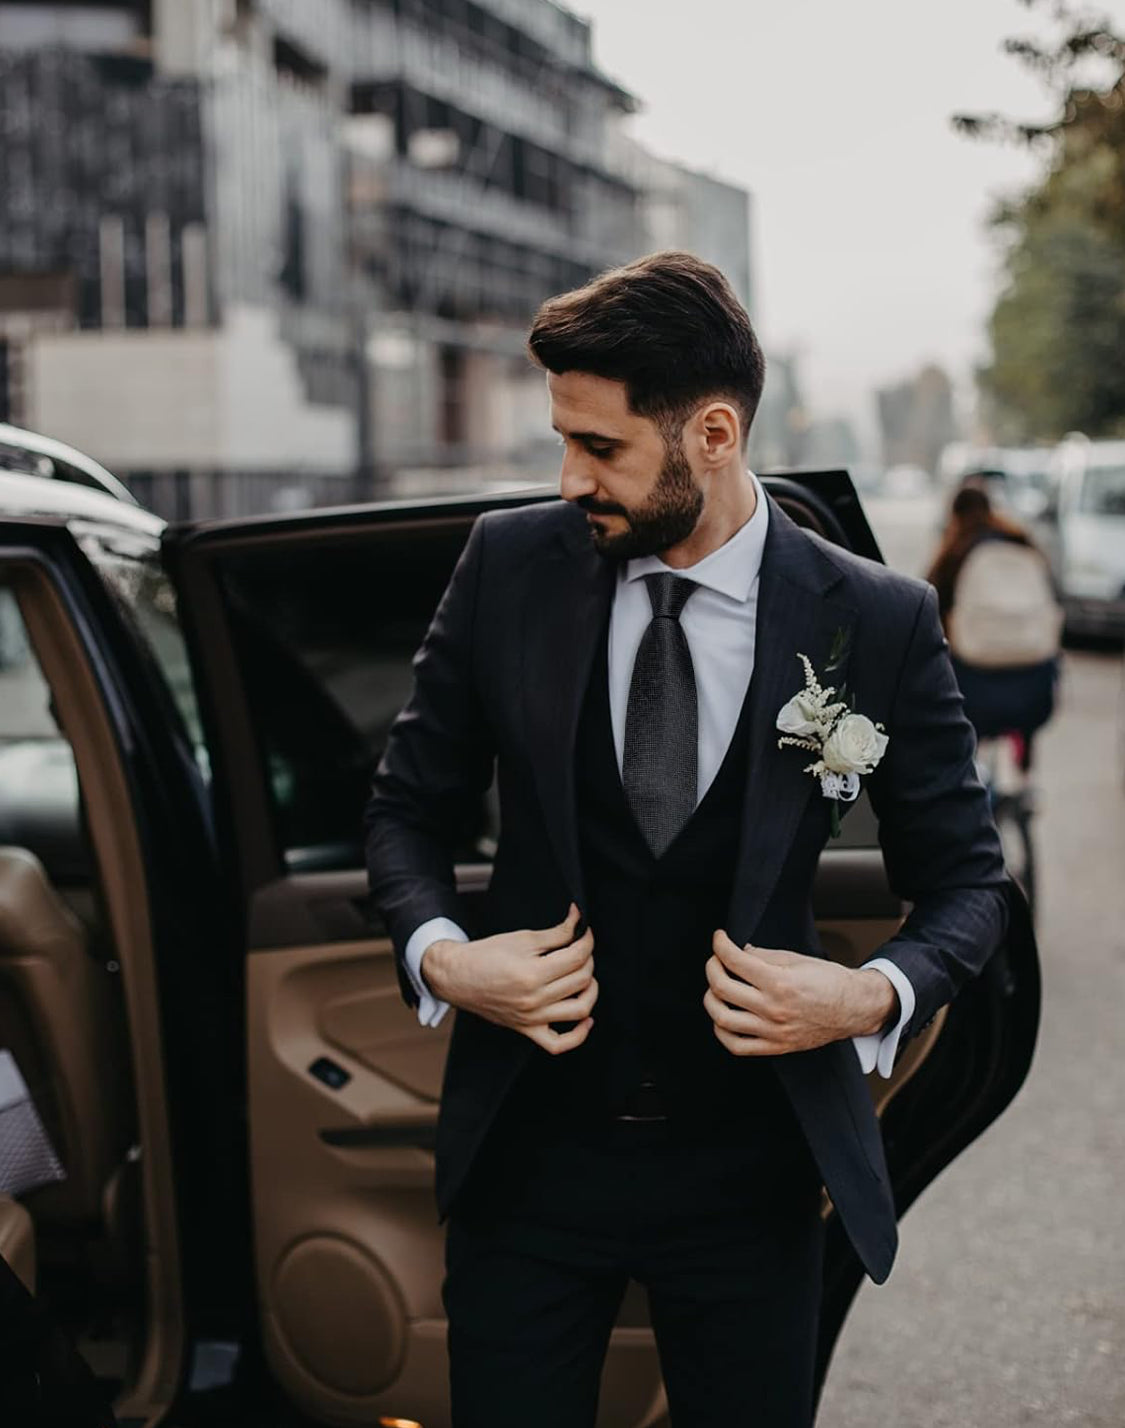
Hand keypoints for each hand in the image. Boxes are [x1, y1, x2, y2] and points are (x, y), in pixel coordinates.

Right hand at [422, 903, 596, 1054]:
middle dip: (587, 959)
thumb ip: (556, 933)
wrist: (457, 976)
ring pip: (579, 1010)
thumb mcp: (522, 938)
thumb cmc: (485, 955)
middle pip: (581, 980)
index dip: (586, 941)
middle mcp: (534, 1000)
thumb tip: (578, 921)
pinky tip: (586, 1019)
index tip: (584, 932)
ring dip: (590, 991)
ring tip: (584, 977)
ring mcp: (531, 1018)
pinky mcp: (526, 1029)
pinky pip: (558, 1044)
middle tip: (580, 948)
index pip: (577, 958)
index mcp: (532, 974)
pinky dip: (578, 1035)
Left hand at [703, 929, 896, 1056]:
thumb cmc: (829, 982)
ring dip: (711, 999)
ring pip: (723, 1019)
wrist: (853, 1008)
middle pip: (722, 988)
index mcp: (780, 982)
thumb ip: (764, 955)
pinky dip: (721, 1031)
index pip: (735, 960)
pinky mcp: (775, 1046)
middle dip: (712, 967)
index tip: (719, 939)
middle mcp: (774, 1008)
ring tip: (716, 988)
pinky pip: (737, 1046)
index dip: (720, 945)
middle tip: (716, 960)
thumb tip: (740, 952)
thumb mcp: (797, 959)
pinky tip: (721, 1017)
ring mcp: (773, 1031)